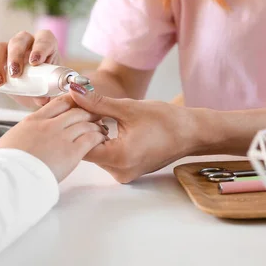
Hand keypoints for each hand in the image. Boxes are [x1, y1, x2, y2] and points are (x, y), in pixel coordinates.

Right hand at [0, 30, 60, 108]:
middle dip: (15, 57)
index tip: (35, 62)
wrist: (35, 90)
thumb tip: (43, 99)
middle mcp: (25, 43)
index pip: (44, 38)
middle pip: (17, 41)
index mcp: (45, 45)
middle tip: (15, 74)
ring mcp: (7, 49)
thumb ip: (48, 93)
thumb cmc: (45, 83)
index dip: (40, 47)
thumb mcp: (49, 89)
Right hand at [0, 95, 106, 181]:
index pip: (58, 103)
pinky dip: (98, 136)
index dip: (72, 101)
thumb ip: (24, 134)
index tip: (78, 102)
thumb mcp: (11, 140)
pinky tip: (102, 138)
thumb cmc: (6, 164)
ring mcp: (61, 137)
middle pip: (75, 111)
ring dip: (96, 123)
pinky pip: (90, 138)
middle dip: (88, 111)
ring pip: (85, 123)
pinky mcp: (71, 152)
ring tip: (102, 126)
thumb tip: (22, 137)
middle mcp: (49, 125)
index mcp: (34, 120)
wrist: (10, 177)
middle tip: (96, 113)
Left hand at [68, 83, 209, 182]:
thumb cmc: (165, 120)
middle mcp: (119, 171)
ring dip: (93, 133)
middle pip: (87, 150)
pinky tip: (106, 124)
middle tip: (82, 107)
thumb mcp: (128, 107)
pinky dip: (103, 140)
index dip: (75, 125)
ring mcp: (123, 173)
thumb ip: (97, 102)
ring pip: (96, 153)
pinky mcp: (127, 170)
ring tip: (95, 114)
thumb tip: (73, 91)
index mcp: (119, 158)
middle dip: (83, 127)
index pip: (81, 145)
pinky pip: (107, 156)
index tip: (75, 107)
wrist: (191, 133)